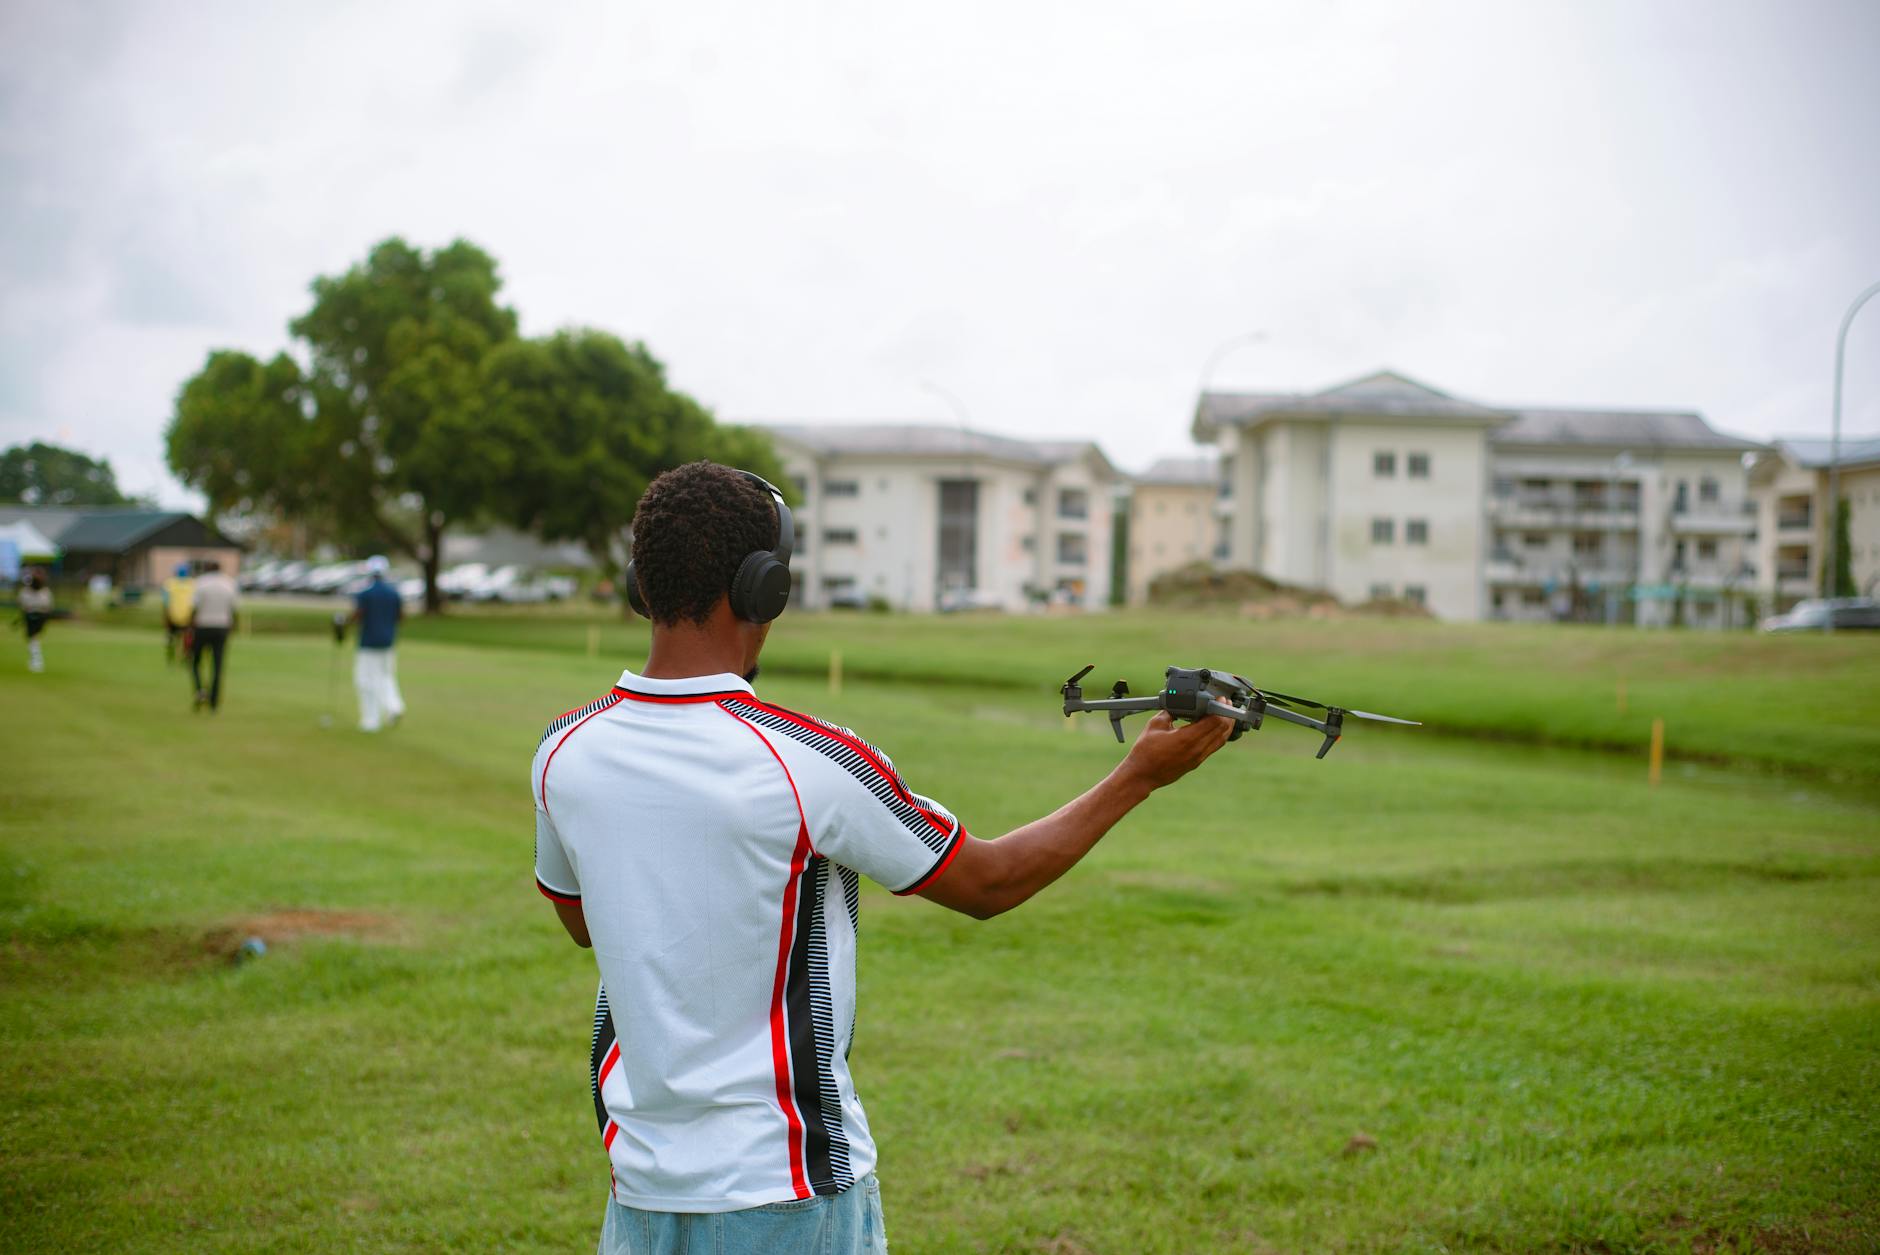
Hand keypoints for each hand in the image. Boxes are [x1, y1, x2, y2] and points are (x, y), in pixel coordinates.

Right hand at [1116, 710, 1237, 791]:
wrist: (1142, 775)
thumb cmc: (1145, 752)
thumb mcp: (1155, 724)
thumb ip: (1170, 712)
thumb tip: (1178, 705)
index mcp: (1188, 738)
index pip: (1214, 721)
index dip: (1221, 708)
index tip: (1221, 700)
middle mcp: (1197, 749)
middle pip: (1222, 729)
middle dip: (1227, 714)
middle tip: (1226, 704)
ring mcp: (1198, 757)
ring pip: (1221, 740)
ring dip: (1225, 726)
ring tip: (1225, 714)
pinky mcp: (1196, 762)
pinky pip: (1214, 747)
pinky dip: (1218, 735)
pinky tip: (1215, 729)